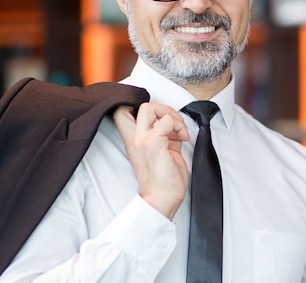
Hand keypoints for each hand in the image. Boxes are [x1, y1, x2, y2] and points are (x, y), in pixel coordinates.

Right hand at [113, 103, 189, 218]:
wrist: (162, 200)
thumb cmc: (164, 181)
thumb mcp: (163, 152)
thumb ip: (165, 136)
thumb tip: (175, 125)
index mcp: (134, 140)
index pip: (122, 112)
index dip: (143, 107)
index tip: (161, 118)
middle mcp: (134, 139)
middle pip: (139, 105)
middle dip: (162, 108)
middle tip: (174, 123)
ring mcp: (142, 140)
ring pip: (149, 107)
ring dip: (171, 115)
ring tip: (179, 131)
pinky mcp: (154, 144)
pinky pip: (167, 121)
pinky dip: (179, 125)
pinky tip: (183, 138)